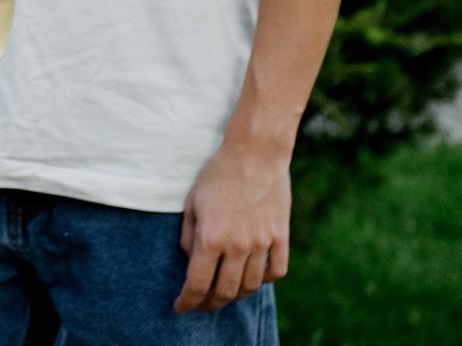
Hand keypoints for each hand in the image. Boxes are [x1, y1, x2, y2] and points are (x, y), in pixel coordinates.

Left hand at [174, 138, 291, 312]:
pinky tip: (253, 277)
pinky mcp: (281, 237)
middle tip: (201, 304)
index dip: (188, 301)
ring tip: (224, 293)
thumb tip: (192, 263)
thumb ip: (189, 238)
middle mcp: (239, 246)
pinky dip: (264, 280)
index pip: (198, 283)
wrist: (253, 154)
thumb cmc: (216, 175)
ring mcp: (263, 243)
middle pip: (226, 291)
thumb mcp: (191, 204)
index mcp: (212, 238)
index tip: (180, 307)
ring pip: (251, 286)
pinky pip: (276, 271)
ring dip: (236, 295)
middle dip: (210, 303)